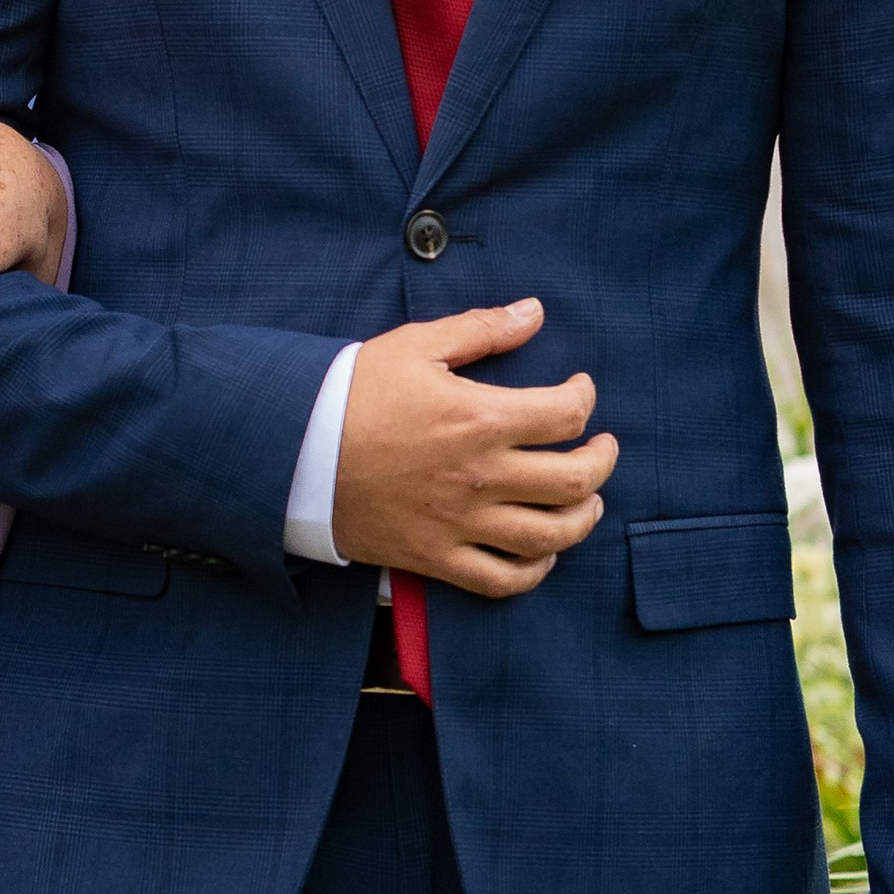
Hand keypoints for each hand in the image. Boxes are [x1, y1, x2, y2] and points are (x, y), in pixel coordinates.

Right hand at [329, 300, 617, 592]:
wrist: (291, 452)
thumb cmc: (351, 394)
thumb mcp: (414, 346)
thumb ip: (481, 329)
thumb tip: (534, 313)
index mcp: (481, 419)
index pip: (567, 414)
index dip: (585, 398)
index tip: (579, 389)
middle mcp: (481, 477)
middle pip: (576, 481)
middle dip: (602, 461)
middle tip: (601, 448)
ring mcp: (461, 523)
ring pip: (551, 537)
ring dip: (583, 519)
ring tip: (587, 502)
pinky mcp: (436, 557)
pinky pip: (502, 580)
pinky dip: (534, 570)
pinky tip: (542, 553)